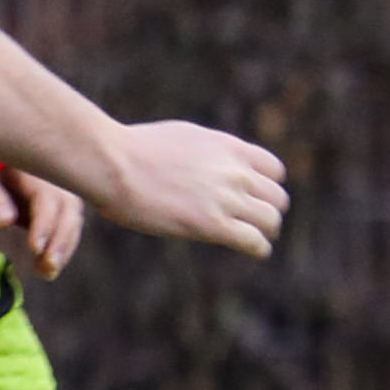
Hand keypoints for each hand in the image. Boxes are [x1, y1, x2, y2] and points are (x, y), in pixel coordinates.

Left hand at [0, 168, 82, 279]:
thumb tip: (5, 221)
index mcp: (32, 169)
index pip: (47, 198)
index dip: (44, 224)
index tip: (35, 249)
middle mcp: (53, 178)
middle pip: (69, 209)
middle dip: (61, 240)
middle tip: (48, 268)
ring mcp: (59, 190)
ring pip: (72, 220)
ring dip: (64, 248)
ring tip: (47, 273)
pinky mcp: (57, 205)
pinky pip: (67, 226)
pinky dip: (62, 247)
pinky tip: (48, 268)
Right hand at [89, 120, 286, 255]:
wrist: (112, 162)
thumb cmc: (129, 150)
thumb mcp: (179, 138)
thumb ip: (200, 152)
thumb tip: (193, 163)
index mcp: (228, 147)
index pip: (274, 170)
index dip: (267, 186)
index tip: (255, 198)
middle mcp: (235, 171)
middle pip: (277, 197)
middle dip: (269, 211)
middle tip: (258, 224)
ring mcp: (226, 198)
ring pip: (270, 220)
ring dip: (266, 232)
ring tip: (256, 240)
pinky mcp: (212, 224)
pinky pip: (254, 242)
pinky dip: (259, 249)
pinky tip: (254, 252)